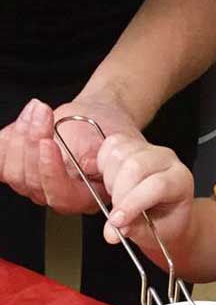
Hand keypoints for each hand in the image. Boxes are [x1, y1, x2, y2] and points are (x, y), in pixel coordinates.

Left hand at [0, 94, 141, 213]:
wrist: (96, 117)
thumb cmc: (107, 130)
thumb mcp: (115, 141)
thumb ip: (103, 157)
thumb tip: (91, 165)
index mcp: (86, 196)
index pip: (61, 196)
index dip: (50, 171)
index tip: (48, 143)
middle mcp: (58, 195)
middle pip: (31, 182)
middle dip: (33, 143)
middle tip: (43, 113)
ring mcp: (35, 184)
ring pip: (12, 171)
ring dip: (21, 134)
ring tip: (38, 109)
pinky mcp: (18, 169)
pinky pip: (0, 161)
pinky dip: (7, 138)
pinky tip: (25, 120)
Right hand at [97, 133, 194, 248]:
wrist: (168, 209)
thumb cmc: (165, 220)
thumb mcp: (154, 233)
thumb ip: (134, 231)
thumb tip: (113, 231)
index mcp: (181, 180)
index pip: (157, 185)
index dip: (132, 203)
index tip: (117, 221)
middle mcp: (167, 159)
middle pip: (135, 166)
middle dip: (118, 193)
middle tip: (116, 213)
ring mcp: (149, 148)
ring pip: (120, 155)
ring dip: (110, 180)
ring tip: (117, 196)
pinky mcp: (133, 143)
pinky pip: (111, 145)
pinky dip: (104, 163)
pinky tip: (111, 179)